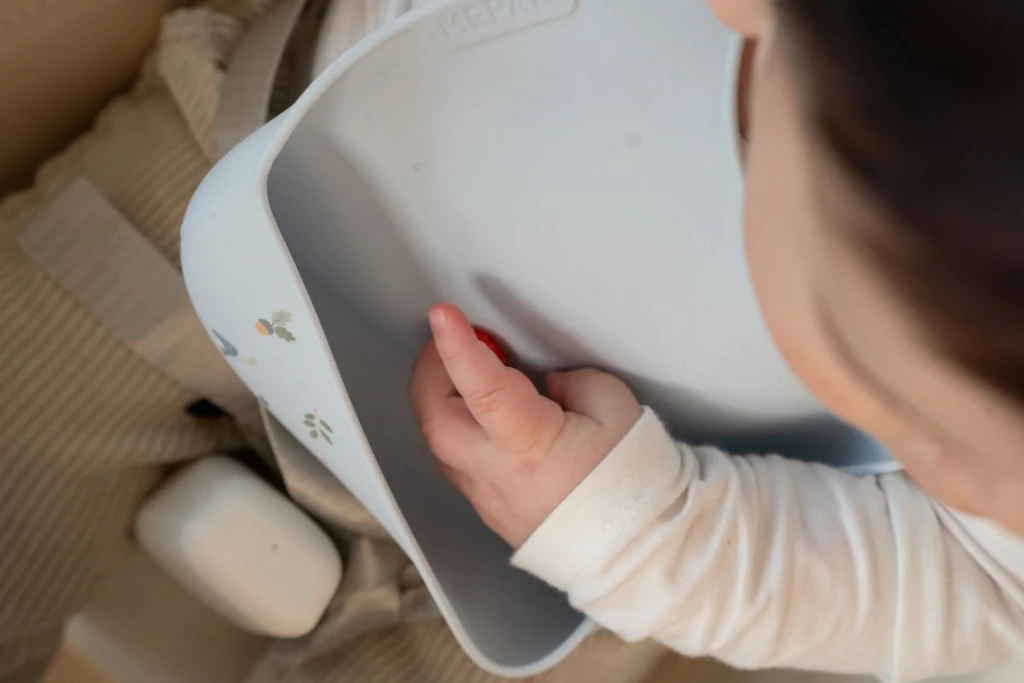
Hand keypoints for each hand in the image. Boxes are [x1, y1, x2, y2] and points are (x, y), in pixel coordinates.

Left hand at [408, 304, 641, 547]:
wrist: (632, 548)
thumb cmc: (629, 482)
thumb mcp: (615, 409)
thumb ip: (574, 382)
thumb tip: (547, 383)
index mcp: (529, 444)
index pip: (482, 387)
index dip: (457, 346)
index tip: (442, 315)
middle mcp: (495, 471)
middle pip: (435, 414)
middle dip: (434, 368)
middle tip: (457, 341)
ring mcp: (484, 494)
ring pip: (438, 439)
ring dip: (441, 398)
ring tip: (469, 374)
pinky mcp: (485, 506)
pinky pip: (454, 459)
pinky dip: (455, 426)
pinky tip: (480, 414)